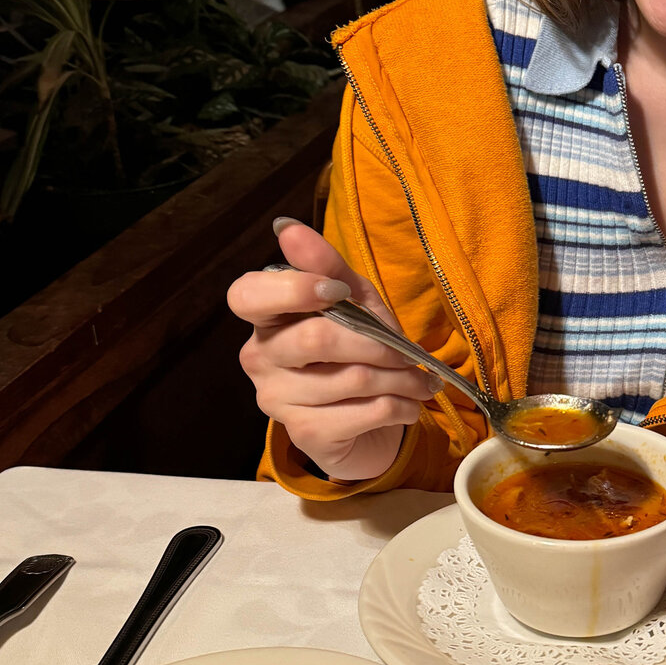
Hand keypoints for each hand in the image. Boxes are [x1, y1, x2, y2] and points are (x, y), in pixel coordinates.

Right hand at [228, 217, 439, 482]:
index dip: (293, 290)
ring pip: (351, 378)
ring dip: (401, 379)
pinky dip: (400, 407)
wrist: (371, 426)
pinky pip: (364, 412)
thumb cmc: (358, 352)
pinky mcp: (305, 436)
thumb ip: (327, 266)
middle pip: (316, 339)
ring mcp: (276, 400)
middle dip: (377, 343)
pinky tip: (408, 406)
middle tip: (408, 354)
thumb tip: (288, 228)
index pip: (247, 296)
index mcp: (264, 317)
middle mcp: (259, 357)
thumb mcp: (353, 301)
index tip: (337, 291)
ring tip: (418, 381)